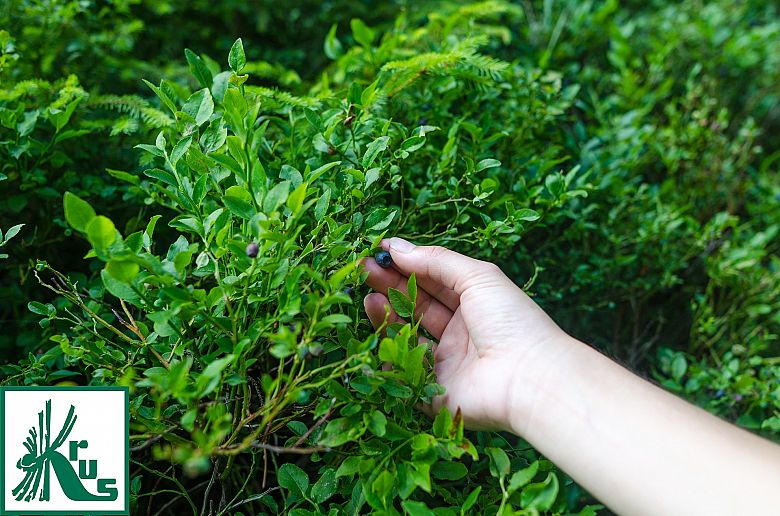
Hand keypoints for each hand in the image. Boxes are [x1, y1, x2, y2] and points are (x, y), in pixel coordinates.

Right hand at [362, 237, 573, 431]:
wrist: (529, 378)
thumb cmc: (511, 321)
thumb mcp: (477, 277)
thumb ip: (436, 261)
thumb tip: (396, 246)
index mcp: (474, 304)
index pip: (433, 280)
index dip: (407, 265)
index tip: (380, 252)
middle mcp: (459, 333)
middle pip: (416, 305)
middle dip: (390, 286)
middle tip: (363, 269)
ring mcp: (446, 363)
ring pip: (407, 335)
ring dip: (386, 314)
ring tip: (369, 297)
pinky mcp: (433, 392)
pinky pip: (404, 372)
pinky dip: (389, 353)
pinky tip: (377, 330)